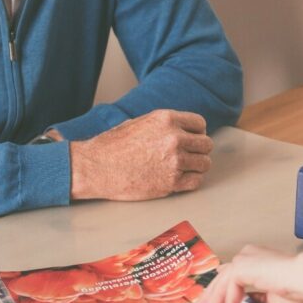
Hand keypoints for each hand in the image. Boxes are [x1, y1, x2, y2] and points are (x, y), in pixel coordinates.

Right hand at [69, 110, 211, 200]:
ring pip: (204, 163)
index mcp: (167, 119)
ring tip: (187, 168)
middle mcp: (174, 138)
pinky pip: (196, 181)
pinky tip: (183, 179)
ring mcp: (174, 161)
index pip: (200, 124)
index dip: (197, 132)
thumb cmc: (113, 145)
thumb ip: (165, 125)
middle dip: (200, 150)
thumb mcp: (141, 122)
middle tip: (191, 155)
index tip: (192, 139)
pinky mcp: (170, 183)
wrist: (96, 167)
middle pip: (206, 144)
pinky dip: (192, 180)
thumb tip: (182, 129)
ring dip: (198, 166)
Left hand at [193, 245, 302, 302]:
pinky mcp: (241, 267)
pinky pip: (229, 294)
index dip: (218, 289)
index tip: (208, 302)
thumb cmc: (297, 288)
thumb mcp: (270, 298)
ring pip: (220, 288)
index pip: (230, 274)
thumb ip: (255, 300)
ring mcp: (243, 259)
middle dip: (208, 301)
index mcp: (254, 259)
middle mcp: (246, 255)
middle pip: (220, 280)